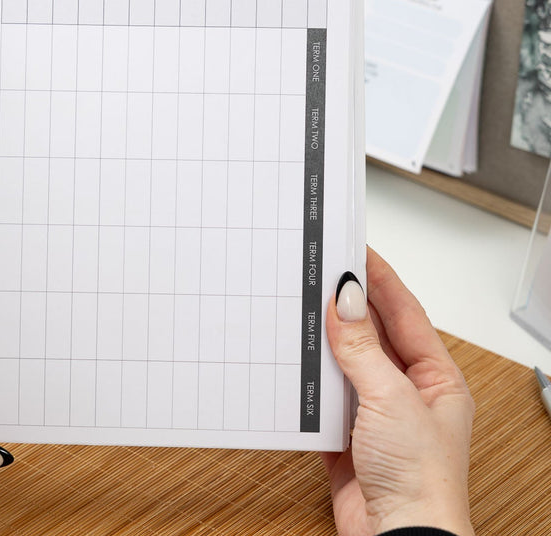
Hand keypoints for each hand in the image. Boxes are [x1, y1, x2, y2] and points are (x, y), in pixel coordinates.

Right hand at [321, 247, 475, 535]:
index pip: (405, 312)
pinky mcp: (346, 429)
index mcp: (435, 377)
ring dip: (326, 336)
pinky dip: (309, 373)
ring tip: (305, 304)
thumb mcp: (392, 399)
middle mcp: (406, 388)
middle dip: (350, 302)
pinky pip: (325, 389)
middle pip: (374, 332)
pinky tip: (295, 356)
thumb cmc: (421, 480)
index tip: (356, 250)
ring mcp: (375, 408)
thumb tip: (347, 302)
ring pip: (346, 358)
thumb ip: (363, 349)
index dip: (380, 278)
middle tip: (323, 271)